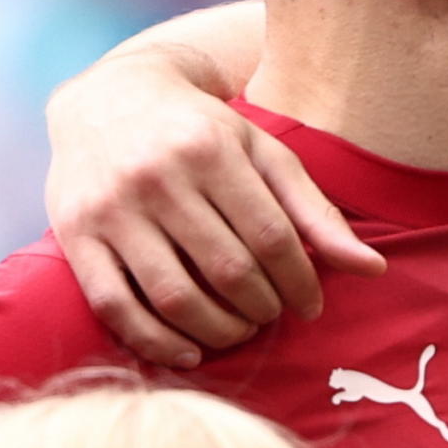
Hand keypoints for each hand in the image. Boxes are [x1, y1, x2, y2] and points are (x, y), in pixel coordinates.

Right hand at [37, 52, 385, 365]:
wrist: (107, 97)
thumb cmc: (200, 130)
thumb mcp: (261, 152)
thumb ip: (314, 210)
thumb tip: (372, 269)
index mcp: (210, 149)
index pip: (271, 236)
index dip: (299, 281)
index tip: (311, 304)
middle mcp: (157, 176)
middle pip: (227, 269)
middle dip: (261, 307)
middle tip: (271, 315)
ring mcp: (111, 208)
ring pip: (174, 295)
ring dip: (218, 329)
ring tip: (238, 329)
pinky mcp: (74, 235)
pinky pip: (116, 305)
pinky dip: (156, 340)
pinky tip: (189, 350)